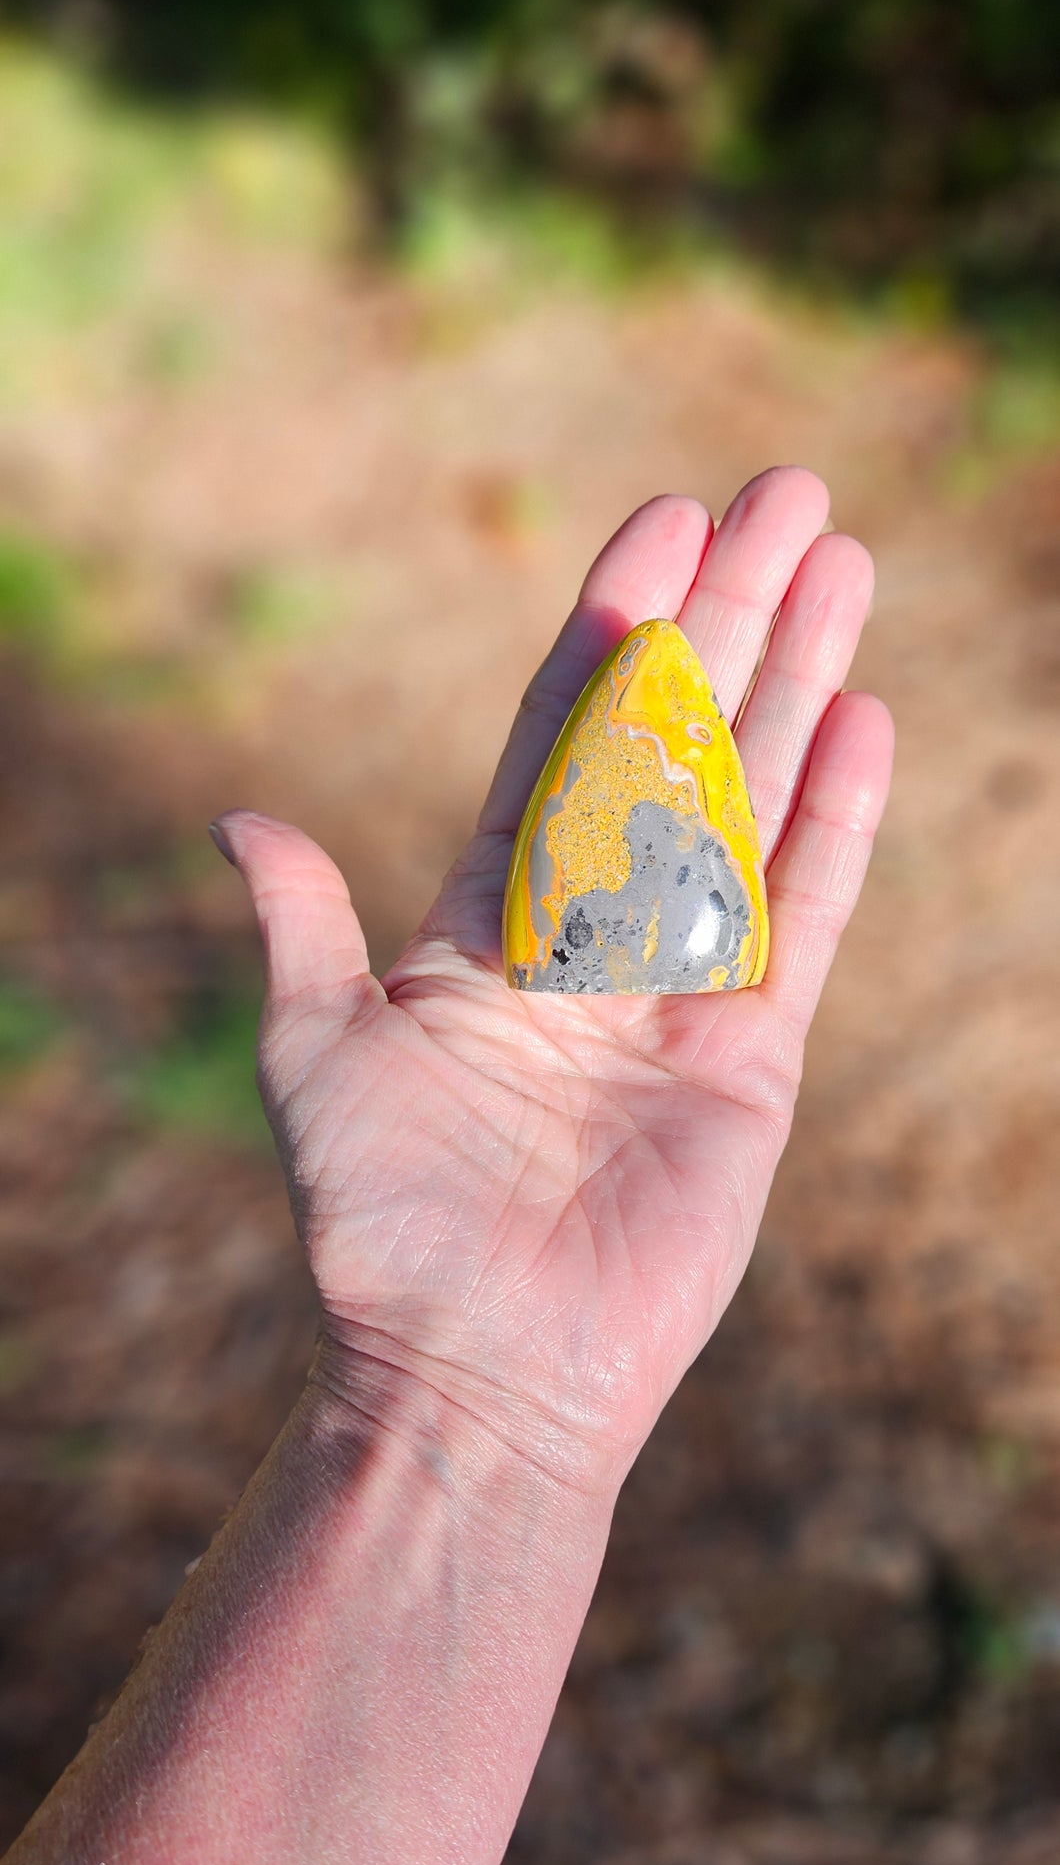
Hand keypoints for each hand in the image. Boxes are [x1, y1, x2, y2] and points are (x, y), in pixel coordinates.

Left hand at [212, 469, 892, 1497]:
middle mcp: (592, 937)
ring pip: (753, 802)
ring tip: (842, 565)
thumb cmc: (378, 1226)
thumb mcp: (314, 1058)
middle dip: (730, 616)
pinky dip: (836, 823)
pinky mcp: (752, 1063)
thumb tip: (239, 816)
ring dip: (798, 683)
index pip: (563, 736)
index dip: (610, 628)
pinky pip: (805, 917)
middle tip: (785, 493)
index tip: (658, 524)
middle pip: (678, 740)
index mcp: (488, 920)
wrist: (474, 1371)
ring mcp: (680, 992)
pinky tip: (866, 719)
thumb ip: (297, 930)